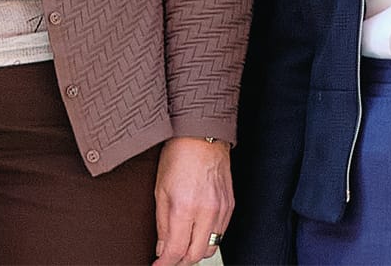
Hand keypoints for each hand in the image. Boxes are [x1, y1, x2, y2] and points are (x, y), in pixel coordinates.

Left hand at [153, 137, 232, 265]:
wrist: (202, 136)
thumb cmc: (177, 157)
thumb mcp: (159, 189)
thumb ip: (161, 223)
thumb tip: (161, 248)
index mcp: (184, 207)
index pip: (176, 250)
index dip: (165, 264)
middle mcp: (206, 212)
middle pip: (196, 255)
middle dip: (180, 261)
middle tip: (168, 258)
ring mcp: (222, 211)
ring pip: (211, 247)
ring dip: (195, 252)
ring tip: (182, 246)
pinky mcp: (231, 207)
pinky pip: (221, 234)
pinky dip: (208, 238)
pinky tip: (197, 231)